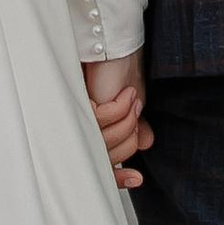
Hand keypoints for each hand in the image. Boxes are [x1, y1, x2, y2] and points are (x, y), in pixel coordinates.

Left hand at [83, 51, 152, 189]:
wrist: (114, 45)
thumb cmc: (120, 69)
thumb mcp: (133, 104)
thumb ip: (136, 126)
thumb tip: (145, 144)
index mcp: (91, 132)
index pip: (102, 165)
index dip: (117, 178)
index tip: (136, 178)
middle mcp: (81, 129)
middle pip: (106, 159)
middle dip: (127, 142)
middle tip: (136, 118)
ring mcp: (78, 120)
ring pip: (106, 143)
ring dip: (126, 122)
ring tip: (130, 98)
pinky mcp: (80, 107)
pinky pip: (104, 122)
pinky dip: (119, 109)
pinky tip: (125, 95)